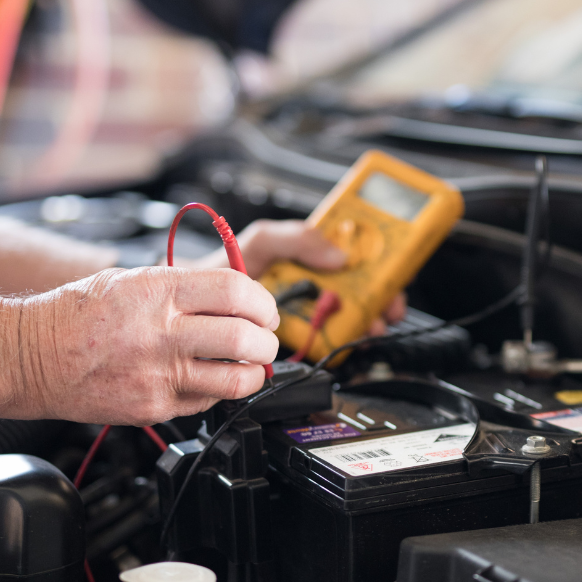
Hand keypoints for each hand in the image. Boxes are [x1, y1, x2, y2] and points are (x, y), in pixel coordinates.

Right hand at [14, 266, 278, 424]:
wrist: (32, 358)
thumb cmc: (79, 314)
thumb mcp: (132, 279)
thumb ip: (184, 285)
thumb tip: (237, 295)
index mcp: (157, 292)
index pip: (235, 291)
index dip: (262, 302)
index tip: (265, 310)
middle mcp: (160, 333)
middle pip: (243, 338)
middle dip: (267, 341)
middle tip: (265, 340)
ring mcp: (157, 374)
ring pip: (236, 379)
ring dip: (254, 373)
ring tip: (250, 365)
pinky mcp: (153, 407)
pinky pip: (206, 402)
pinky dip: (217, 391)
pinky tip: (208, 379)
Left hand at [182, 219, 406, 335]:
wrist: (188, 309)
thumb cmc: (219, 271)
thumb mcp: (258, 243)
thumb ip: (294, 238)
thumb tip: (336, 251)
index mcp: (307, 255)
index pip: (354, 253)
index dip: (379, 261)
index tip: (393, 269)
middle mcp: (311, 283)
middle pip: (361, 289)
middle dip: (382, 297)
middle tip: (389, 304)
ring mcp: (305, 312)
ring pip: (350, 318)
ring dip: (368, 321)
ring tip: (372, 323)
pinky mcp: (296, 341)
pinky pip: (328, 342)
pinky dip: (346, 342)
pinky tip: (351, 339)